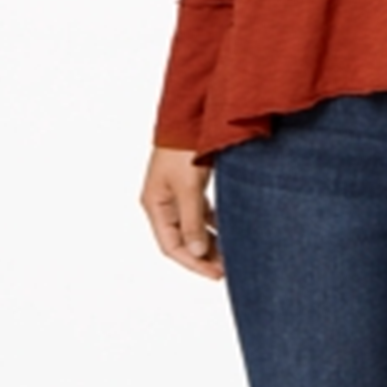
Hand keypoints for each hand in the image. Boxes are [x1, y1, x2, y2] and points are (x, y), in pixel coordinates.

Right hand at [139, 147, 223, 280]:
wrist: (191, 113)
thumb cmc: (183, 147)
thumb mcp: (188, 186)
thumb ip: (192, 221)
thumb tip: (198, 253)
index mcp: (155, 205)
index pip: (171, 246)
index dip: (194, 263)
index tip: (217, 274)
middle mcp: (162, 201)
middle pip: (181, 239)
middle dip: (204, 254)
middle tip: (228, 268)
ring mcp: (175, 192)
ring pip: (193, 225)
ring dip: (211, 239)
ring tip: (232, 253)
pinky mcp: (189, 182)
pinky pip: (200, 210)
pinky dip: (213, 221)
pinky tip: (230, 227)